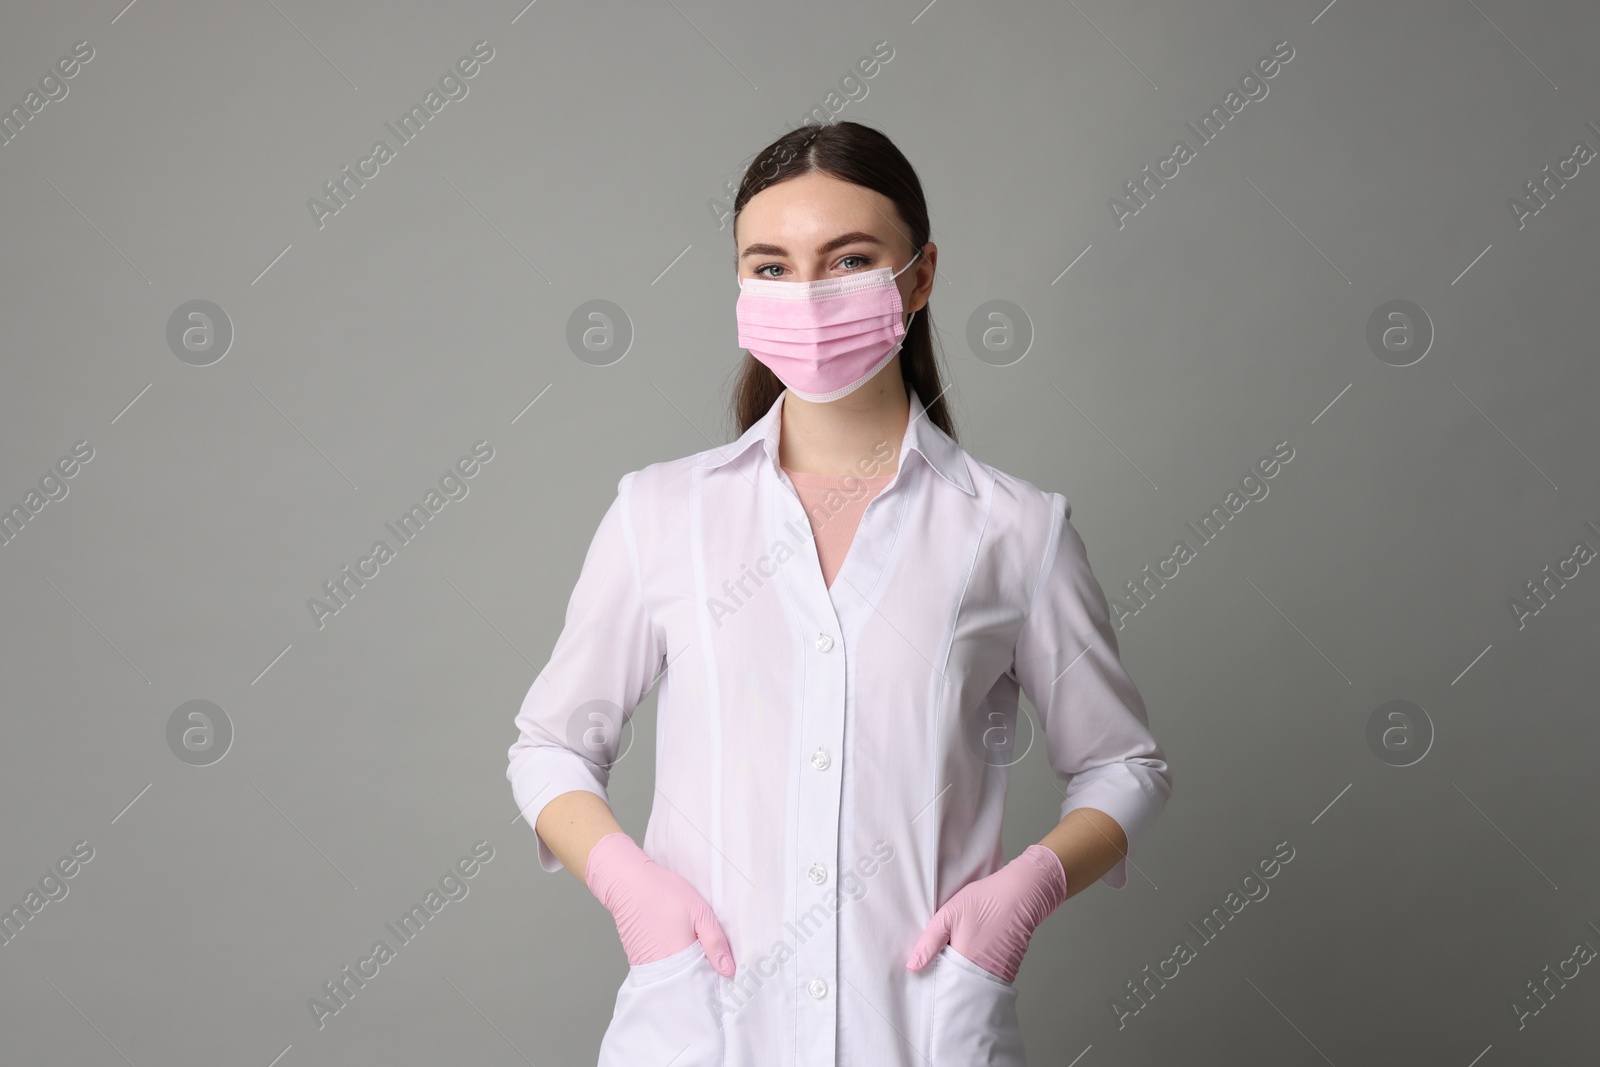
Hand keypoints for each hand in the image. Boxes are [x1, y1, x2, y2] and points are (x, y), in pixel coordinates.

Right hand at [584, 831, 736, 976]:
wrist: (627, 883)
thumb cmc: (662, 893)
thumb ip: (715, 942)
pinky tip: (680, 948)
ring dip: (687, 972)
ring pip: (675, 980)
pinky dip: (673, 966)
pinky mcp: (639, 962)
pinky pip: (662, 972)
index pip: (704, 985)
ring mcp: (648, 968)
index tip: (726, 972)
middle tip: (714, 960)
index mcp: (680, 960)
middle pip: (688, 986)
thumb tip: (728, 970)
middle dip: (702, 977)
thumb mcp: (699, 912)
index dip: (716, 979)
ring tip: (697, 951)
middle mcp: (662, 970)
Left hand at [904, 843, 1068, 983]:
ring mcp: (998, 973)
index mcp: (964, 962)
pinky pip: (987, 978)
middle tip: (934, 967)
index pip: (941, 984)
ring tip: (950, 961)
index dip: (931, 980)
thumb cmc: (986, 900)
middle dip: (946, 980)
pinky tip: (971, 955)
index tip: (922, 975)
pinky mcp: (1008, 969)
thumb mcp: (950, 914)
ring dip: (962, 976)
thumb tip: (912, 967)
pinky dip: (977, 971)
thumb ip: (929, 941)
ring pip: (972, 983)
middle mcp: (982, 974)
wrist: (1022, 893)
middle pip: (957, 987)